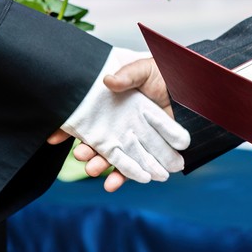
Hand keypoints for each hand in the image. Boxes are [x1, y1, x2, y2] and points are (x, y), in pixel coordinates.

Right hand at [58, 54, 188, 189]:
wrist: (197, 89)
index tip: (55, 138)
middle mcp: (123, 125)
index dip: (71, 130)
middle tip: (80, 156)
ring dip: (100, 166)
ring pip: (113, 158)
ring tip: (92, 170)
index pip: (89, 120)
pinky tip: (111, 183)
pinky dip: (123, 178)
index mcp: (115, 106)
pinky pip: (135, 169)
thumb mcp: (145, 68)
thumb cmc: (170, 75)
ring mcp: (136, 140)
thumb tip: (108, 81)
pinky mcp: (152, 153)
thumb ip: (127, 75)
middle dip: (87, 152)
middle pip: (99, 142)